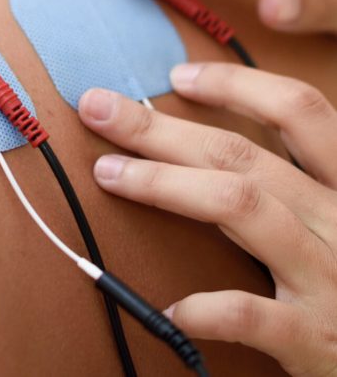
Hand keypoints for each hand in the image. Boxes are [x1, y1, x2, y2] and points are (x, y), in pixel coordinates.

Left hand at [78, 65, 336, 375]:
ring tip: (108, 173)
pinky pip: (251, 313)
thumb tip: (204, 147)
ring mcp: (329, 275)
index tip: (177, 76)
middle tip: (99, 108)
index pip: (298, 111)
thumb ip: (294, 185)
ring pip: (240, 206)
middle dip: (161, 127)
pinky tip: (167, 306)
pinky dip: (205, 306)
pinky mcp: (317, 335)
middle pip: (241, 154)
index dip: (236, 86)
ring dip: (164, 184)